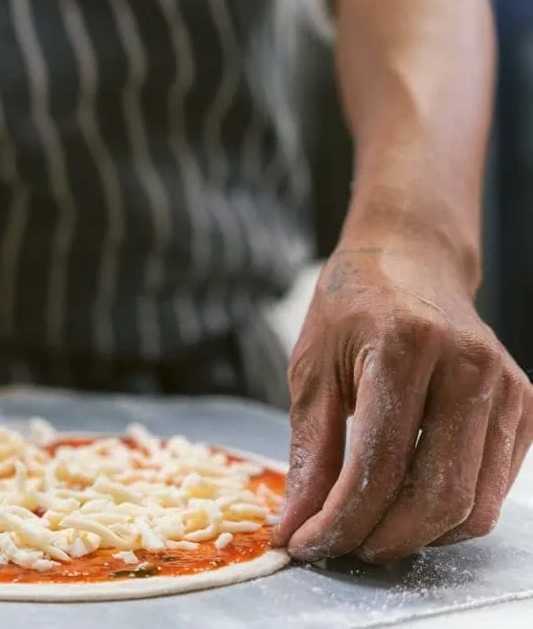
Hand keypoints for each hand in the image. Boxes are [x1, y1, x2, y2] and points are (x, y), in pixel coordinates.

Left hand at [274, 245, 532, 563]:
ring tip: (368, 531)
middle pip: (434, 496)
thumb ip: (310, 451)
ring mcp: (505, 387)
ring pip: (472, 504)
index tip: (306, 543)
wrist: (411, 259)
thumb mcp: (311, 369)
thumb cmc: (352, 308)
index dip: (338, 520)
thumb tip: (298, 522)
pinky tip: (407, 507)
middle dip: (379, 538)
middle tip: (338, 547)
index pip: (377, 466)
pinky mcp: (523, 406)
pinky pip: (493, 490)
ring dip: (416, 537)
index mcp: (403, 348)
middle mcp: (466, 367)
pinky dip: (448, 516)